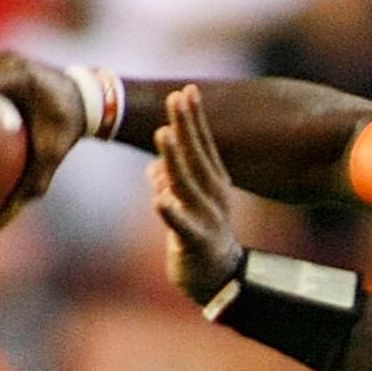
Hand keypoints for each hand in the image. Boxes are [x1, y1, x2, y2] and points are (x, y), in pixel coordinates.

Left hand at [148, 85, 245, 303]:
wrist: (218, 279)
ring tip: (165, 134)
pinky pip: (182, 226)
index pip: (203, 145)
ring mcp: (207, 219)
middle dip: (186, 127)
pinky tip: (159, 201)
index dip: (194, 119)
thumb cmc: (199, 236)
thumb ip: (170, 183)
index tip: (187, 91)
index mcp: (213, 184)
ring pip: (187, 185)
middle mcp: (213, 197)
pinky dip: (172, 213)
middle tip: (177, 99)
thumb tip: (153, 169)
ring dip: (175, 159)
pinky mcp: (196, 242)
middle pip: (197, 157)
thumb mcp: (186, 204)